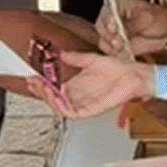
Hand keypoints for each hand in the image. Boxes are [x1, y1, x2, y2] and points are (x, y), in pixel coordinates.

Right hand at [36, 50, 150, 118]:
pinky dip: (62, 106)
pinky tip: (56, 97)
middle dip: (40, 91)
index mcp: (76, 85)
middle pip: (53, 99)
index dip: (41, 84)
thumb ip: (76, 58)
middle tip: (33, 81)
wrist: (134, 75)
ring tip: (42, 87)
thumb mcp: (92, 59)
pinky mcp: (91, 110)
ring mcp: (83, 103)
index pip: (53, 88)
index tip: (32, 75)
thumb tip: (62, 53)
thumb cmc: (119, 69)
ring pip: (59, 107)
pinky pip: (72, 113)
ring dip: (48, 99)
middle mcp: (78, 96)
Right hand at [98, 0, 166, 56]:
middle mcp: (112, 19)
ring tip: (124, 49)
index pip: (106, 13)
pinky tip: (126, 53)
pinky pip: (111, 52)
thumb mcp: (147, 17)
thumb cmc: (158, 18)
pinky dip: (117, 55)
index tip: (114, 29)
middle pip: (101, 29)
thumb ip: (133, 24)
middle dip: (109, 37)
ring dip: (112, 48)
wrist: (166, 31)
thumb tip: (121, 30)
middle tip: (119, 43)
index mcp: (118, 6)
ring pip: (104, 42)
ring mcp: (113, 33)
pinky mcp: (117, 46)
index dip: (108, 22)